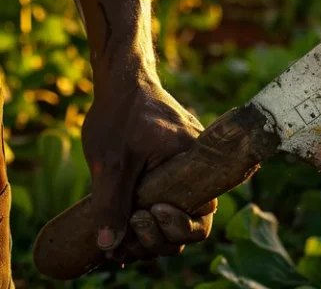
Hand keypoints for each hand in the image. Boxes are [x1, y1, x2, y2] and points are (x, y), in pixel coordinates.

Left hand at [81, 75, 216, 259]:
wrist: (123, 82)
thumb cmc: (120, 115)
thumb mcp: (110, 162)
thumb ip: (111, 204)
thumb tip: (109, 245)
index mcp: (194, 162)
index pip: (203, 213)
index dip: (177, 229)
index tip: (144, 216)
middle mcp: (200, 166)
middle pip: (194, 221)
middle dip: (161, 237)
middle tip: (128, 232)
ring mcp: (189, 168)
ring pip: (182, 213)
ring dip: (154, 231)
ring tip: (123, 231)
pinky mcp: (176, 168)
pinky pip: (174, 199)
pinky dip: (153, 216)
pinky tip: (127, 223)